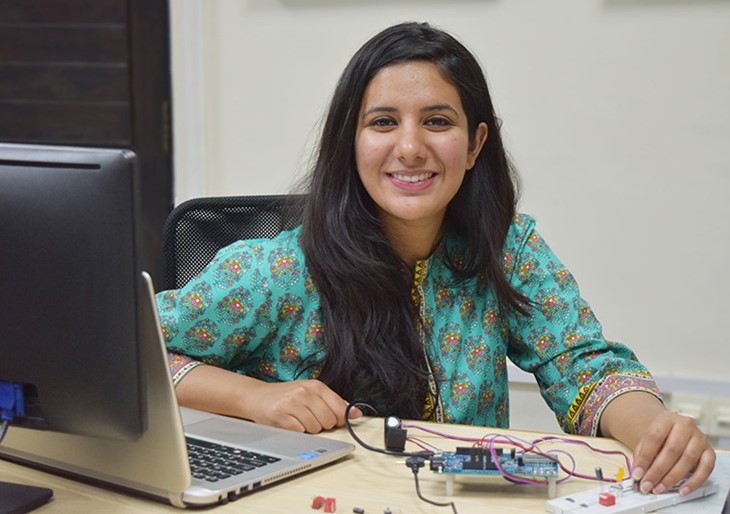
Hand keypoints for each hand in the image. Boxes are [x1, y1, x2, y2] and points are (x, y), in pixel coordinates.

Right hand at [242, 379, 361, 433]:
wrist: (256, 396)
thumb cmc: (286, 396)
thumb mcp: (310, 393)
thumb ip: (333, 402)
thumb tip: (356, 413)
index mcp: (316, 385)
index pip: (340, 408)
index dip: (339, 419)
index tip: (335, 421)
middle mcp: (305, 392)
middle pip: (329, 421)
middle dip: (321, 424)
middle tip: (308, 417)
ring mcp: (292, 403)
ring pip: (315, 429)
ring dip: (307, 429)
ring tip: (297, 419)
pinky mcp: (281, 416)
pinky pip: (300, 433)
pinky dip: (296, 433)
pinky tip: (289, 423)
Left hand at [631, 410, 714, 495]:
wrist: (673, 431)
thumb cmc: (659, 438)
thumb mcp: (646, 442)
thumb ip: (641, 457)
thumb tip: (637, 477)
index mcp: (666, 419)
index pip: (654, 437)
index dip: (645, 458)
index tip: (637, 474)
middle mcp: (685, 426)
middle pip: (672, 450)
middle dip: (657, 471)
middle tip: (647, 484)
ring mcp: (699, 438)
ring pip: (688, 460)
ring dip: (672, 478)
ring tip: (659, 488)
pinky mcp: (709, 451)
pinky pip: (705, 468)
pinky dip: (694, 481)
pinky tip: (682, 490)